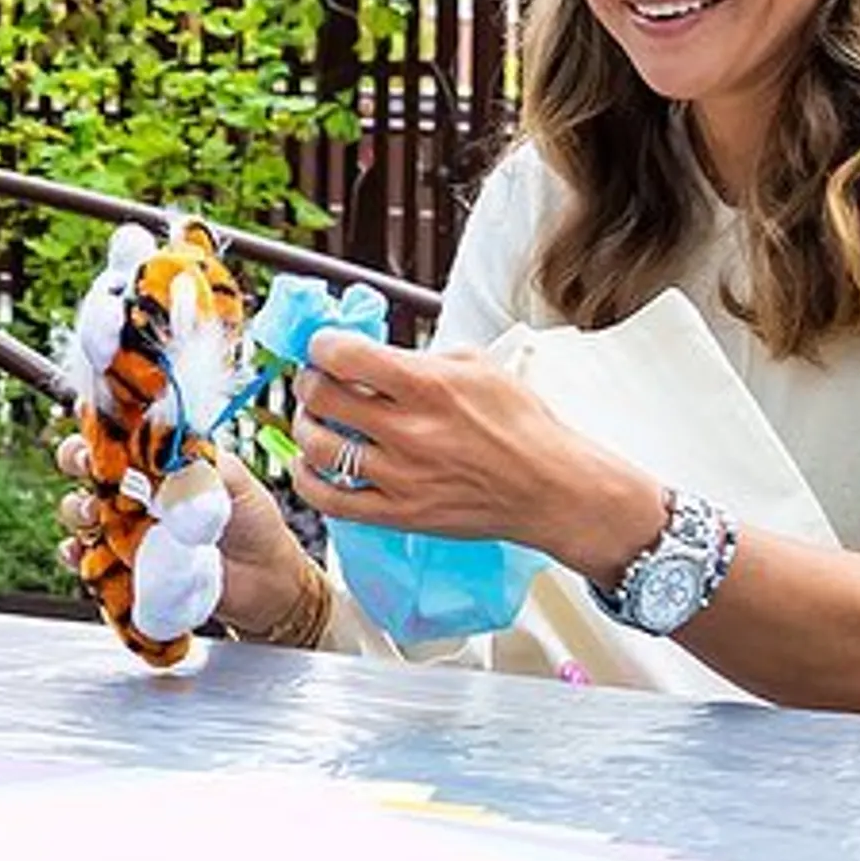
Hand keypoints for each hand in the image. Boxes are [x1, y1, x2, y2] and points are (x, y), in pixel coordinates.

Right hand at [52, 431, 315, 641]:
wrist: (268, 583)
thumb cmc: (254, 524)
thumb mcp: (236, 481)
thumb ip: (202, 460)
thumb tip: (167, 442)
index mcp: (158, 462)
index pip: (118, 433)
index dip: (99, 422)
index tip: (92, 415)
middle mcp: (136, 492)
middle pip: (84, 466)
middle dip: (75, 458)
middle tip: (89, 464)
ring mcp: (126, 530)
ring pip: (80, 510)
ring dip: (77, 507)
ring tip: (96, 513)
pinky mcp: (125, 568)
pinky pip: (87, 560)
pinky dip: (76, 554)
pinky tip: (83, 552)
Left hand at [285, 333, 664, 578]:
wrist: (553, 488)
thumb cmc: (522, 427)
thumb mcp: (479, 367)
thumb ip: (423, 358)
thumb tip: (375, 355)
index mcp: (429, 386)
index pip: (344, 355)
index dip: (322, 346)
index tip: (324, 348)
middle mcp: (409, 431)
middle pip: (321, 397)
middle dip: (310, 382)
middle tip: (318, 381)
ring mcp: (401, 476)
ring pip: (317, 447)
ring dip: (307, 426)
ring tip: (317, 419)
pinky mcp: (399, 514)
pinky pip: (330, 500)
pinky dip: (308, 478)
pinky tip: (312, 464)